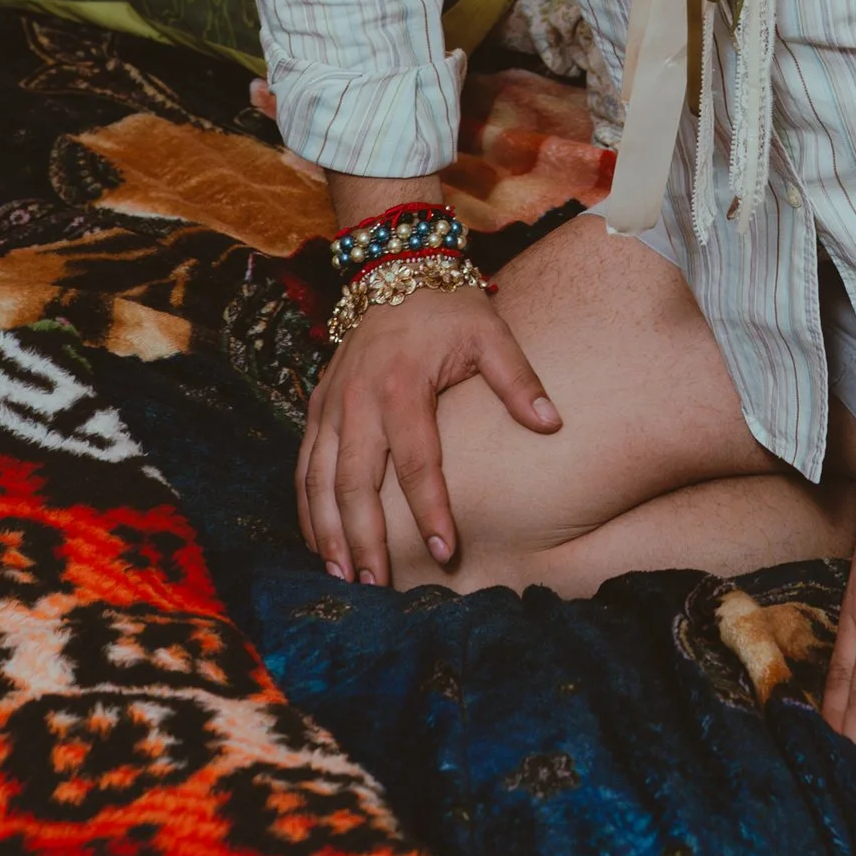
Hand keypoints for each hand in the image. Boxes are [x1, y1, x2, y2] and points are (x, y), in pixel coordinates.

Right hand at [297, 286, 558, 584]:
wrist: (396, 269)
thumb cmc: (450, 308)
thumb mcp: (491, 333)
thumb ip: (519, 380)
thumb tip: (552, 424)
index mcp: (403, 384)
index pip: (417, 460)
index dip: (431, 509)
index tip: (447, 551)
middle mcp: (358, 398)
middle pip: (356, 482)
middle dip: (366, 538)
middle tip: (379, 586)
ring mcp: (331, 403)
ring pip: (320, 479)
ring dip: (328, 532)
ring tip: (343, 577)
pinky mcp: (316, 406)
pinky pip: (303, 465)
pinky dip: (306, 507)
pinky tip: (318, 543)